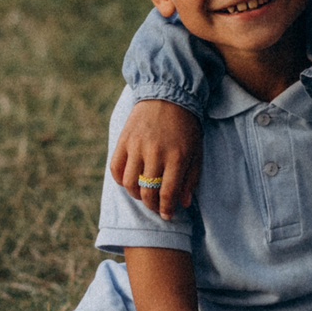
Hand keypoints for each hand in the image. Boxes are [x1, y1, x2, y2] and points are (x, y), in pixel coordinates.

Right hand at [109, 98, 203, 218]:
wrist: (168, 95)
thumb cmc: (186, 126)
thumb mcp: (196, 151)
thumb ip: (190, 179)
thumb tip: (182, 203)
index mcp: (177, 158)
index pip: (167, 194)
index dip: (166, 209)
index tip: (167, 215)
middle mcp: (156, 154)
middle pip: (147, 192)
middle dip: (151, 205)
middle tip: (155, 207)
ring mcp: (137, 146)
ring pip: (129, 184)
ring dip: (136, 194)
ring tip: (143, 193)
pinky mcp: (123, 140)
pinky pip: (116, 168)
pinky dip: (120, 180)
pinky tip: (129, 180)